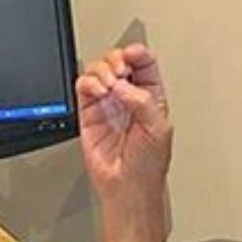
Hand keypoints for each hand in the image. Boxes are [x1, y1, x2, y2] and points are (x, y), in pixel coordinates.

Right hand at [75, 44, 171, 241]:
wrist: (128, 187)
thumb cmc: (148, 164)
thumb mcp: (158, 128)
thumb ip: (142, 101)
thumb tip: (122, 84)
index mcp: (150, 97)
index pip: (144, 64)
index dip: (138, 53)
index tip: (133, 54)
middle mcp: (128, 97)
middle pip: (119, 61)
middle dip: (118, 59)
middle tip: (121, 71)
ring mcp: (108, 103)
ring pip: (99, 70)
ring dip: (103, 70)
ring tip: (110, 85)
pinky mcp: (89, 113)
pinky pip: (84, 87)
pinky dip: (89, 82)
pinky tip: (99, 93)